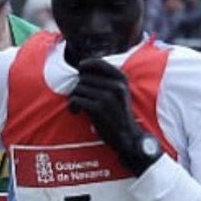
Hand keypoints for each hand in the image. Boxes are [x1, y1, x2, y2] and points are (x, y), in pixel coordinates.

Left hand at [68, 57, 155, 173]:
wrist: (127, 137)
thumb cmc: (118, 114)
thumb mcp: (120, 92)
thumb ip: (106, 79)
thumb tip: (81, 67)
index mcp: (121, 79)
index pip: (98, 63)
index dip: (85, 65)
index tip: (80, 71)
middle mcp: (116, 85)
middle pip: (84, 78)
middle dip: (78, 88)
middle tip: (80, 99)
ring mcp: (107, 97)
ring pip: (78, 88)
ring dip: (74, 98)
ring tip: (78, 107)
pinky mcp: (98, 109)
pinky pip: (76, 100)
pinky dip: (72, 106)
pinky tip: (76, 112)